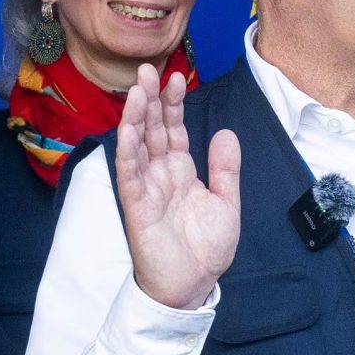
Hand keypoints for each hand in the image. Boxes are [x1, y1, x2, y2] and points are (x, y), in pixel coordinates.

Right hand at [115, 63, 239, 310]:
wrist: (193, 284)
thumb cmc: (206, 248)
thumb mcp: (226, 203)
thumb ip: (226, 169)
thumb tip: (226, 132)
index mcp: (181, 171)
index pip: (174, 130)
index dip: (174, 104)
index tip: (178, 77)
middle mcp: (161, 174)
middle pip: (153, 130)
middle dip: (151, 100)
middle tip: (149, 70)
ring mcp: (146, 187)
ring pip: (137, 145)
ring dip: (136, 117)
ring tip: (139, 89)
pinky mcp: (136, 205)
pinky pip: (129, 173)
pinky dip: (128, 149)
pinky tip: (128, 127)